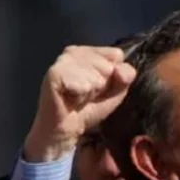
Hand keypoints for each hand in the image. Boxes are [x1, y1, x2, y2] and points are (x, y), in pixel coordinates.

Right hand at [24, 46, 135, 162]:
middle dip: (102, 85)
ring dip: (91, 92)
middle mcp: (74, 52)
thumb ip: (126, 75)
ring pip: (96, 76)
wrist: (67, 128)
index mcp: (88, 51)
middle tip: (87, 94)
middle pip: (108, 66)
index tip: (100, 87)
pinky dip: (81, 96)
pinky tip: (70, 98)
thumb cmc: (90, 107)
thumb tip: (120, 69)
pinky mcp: (54, 73)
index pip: (116, 54)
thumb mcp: (116, 91)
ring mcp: (62, 60)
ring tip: (78, 97)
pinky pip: (82, 84)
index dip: (114, 76)